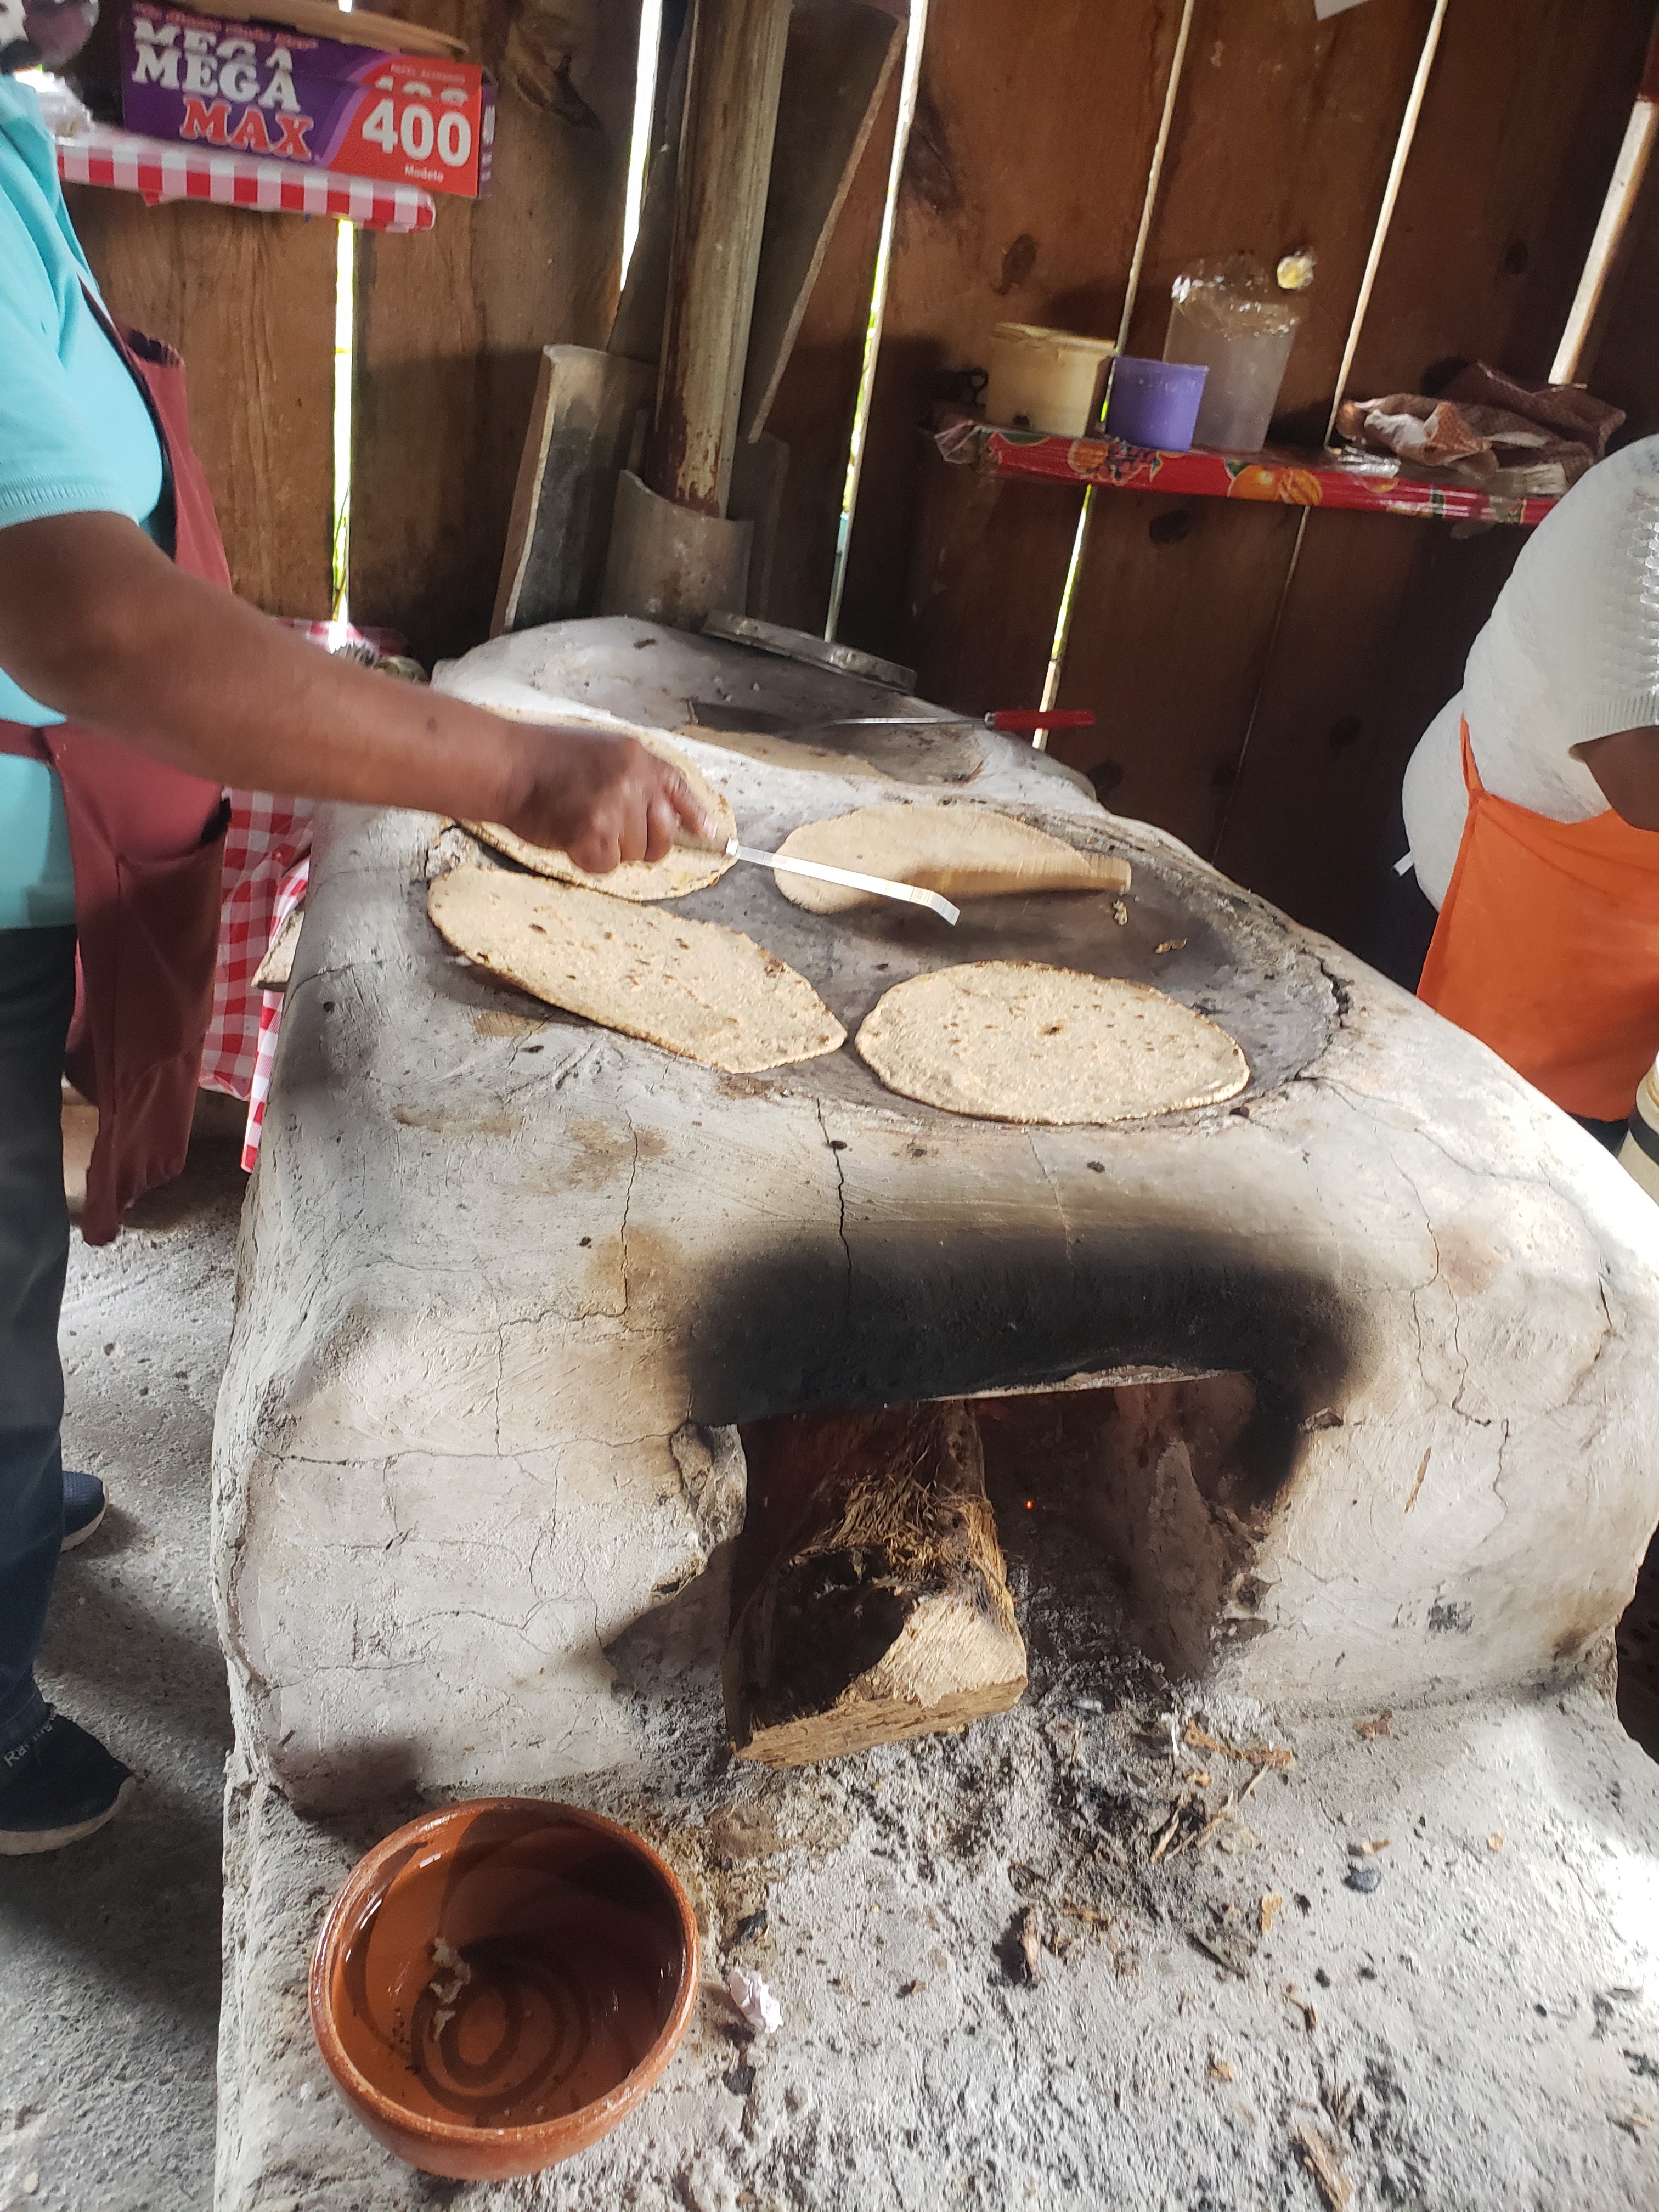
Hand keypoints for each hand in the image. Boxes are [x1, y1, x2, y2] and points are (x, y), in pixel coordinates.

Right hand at [492, 724, 717, 873]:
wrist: (506, 765)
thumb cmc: (545, 760)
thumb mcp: (601, 752)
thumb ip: (635, 777)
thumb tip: (669, 813)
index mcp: (637, 757)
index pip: (679, 789)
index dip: (695, 814)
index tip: (709, 833)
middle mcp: (633, 780)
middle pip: (663, 836)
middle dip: (642, 843)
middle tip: (607, 830)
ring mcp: (614, 806)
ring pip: (635, 854)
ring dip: (608, 849)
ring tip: (578, 822)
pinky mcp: (594, 832)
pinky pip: (607, 865)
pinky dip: (588, 860)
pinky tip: (570, 836)